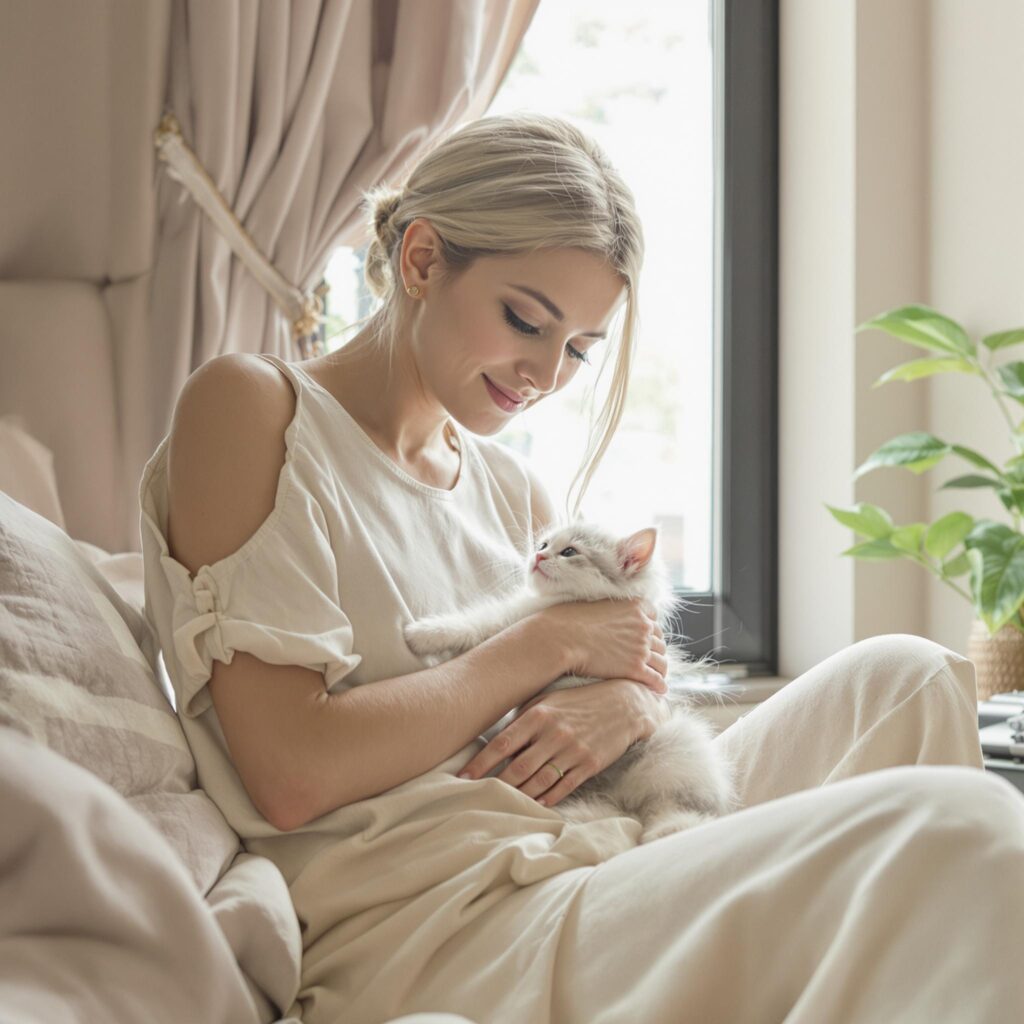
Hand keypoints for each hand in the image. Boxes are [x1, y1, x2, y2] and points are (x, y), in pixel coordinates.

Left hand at [457, 678, 647, 806]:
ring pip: (538, 781)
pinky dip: (547, 798)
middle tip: (475, 797)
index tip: (462, 776)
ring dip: (518, 795)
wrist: (624, 703)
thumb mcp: (549, 699)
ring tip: (500, 804)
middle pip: (517, 768)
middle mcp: (554, 733)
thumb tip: (498, 738)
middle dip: (494, 785)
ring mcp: (572, 750)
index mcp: (539, 714)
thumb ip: (525, 716)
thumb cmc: (579, 700)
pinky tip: (534, 804)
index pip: (502, 743)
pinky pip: (563, 787)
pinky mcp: (590, 764)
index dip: (480, 762)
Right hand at [542, 598, 668, 693]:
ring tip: (655, 676)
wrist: (560, 639)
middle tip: (649, 659)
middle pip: (659, 640)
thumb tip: (608, 615)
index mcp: (635, 606)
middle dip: (655, 649)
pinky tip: (657, 690)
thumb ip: (611, 608)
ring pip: (661, 661)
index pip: (653, 616)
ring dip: (659, 668)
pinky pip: (656, 680)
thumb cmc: (568, 620)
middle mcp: (643, 626)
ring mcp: (641, 648)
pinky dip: (659, 685)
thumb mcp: (595, 604)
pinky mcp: (635, 669)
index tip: (644, 636)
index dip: (649, 627)